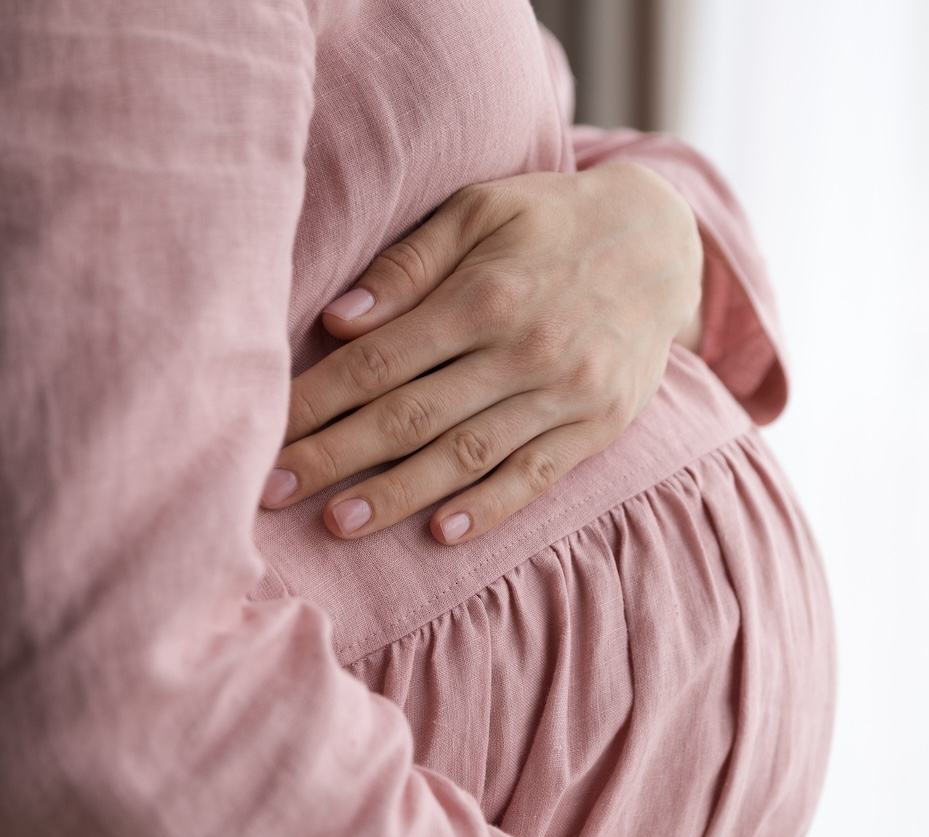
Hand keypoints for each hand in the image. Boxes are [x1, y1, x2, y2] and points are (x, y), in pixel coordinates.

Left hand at [261, 162, 705, 543]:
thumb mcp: (480, 210)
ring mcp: (566, 394)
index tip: (264, 432)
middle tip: (273, 492)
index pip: (380, 361)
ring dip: (398, 494)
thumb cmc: (551, 220)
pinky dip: (490, 507)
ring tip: (338, 523)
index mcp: (485, 294)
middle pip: (411, 416)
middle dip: (335, 456)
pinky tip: (442, 533)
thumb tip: (337, 322)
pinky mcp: (598, 426)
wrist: (664, 243)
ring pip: (467, 456)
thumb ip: (408, 265)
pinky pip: (536, 476)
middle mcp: (525, 350)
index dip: (316, 401)